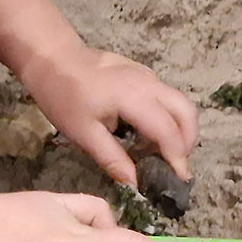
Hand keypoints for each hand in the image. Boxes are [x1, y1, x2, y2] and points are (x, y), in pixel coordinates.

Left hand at [20, 42, 197, 186]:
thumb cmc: (63, 96)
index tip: (179, 178)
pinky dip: (170, 118)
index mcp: (133, 98)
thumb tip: (134, 183)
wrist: (53, 58)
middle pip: (186, 112)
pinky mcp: (146, 75)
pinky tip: (150, 132)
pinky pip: (169, 98)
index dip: (176, 156)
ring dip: (181, 129)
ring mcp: (150, 76)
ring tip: (163, 151)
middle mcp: (150, 84)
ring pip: (182, 103)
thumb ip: (113, 158)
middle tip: (176, 164)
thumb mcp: (83, 133)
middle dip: (188, 142)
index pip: (167, 130)